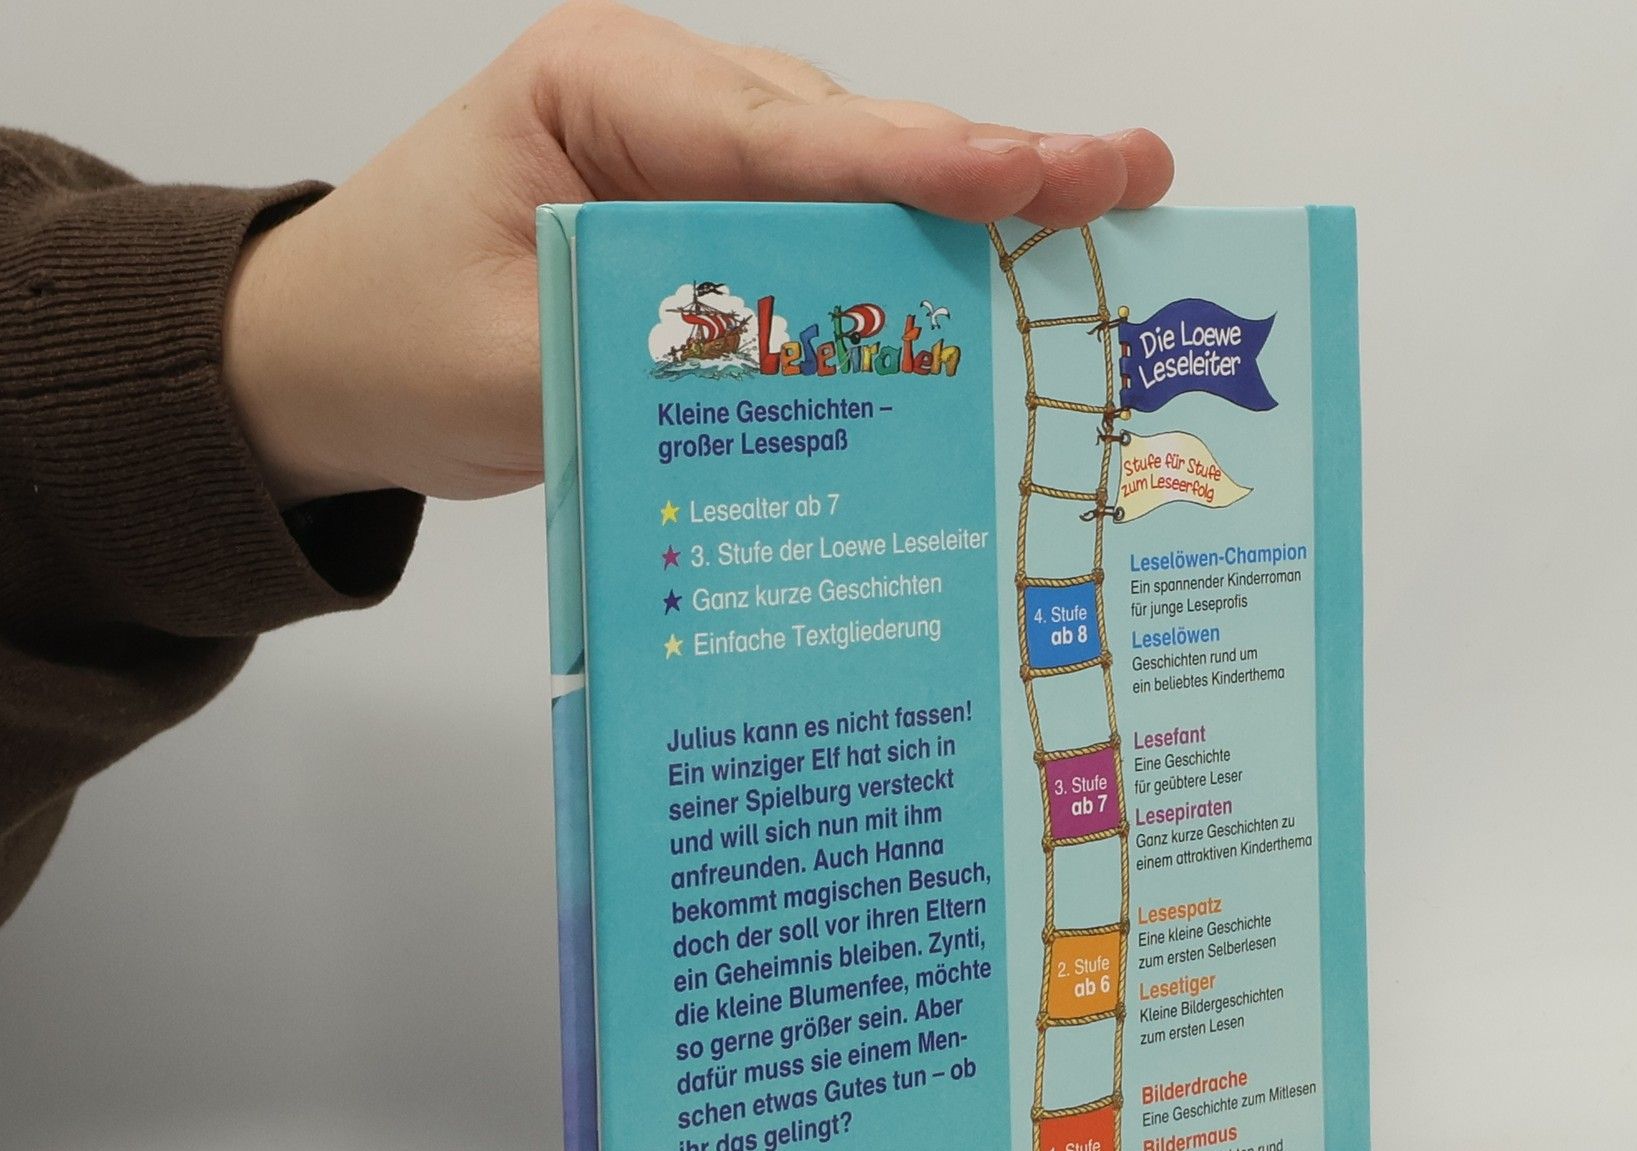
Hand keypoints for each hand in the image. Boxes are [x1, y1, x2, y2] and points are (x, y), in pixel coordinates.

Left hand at [223, 1, 1174, 504]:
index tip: (1035, 176)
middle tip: (1126, 179)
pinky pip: (828, 251)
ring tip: (1098, 233)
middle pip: (850, 144)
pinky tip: (1001, 299)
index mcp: (602, 90)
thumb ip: (651, 365)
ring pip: (857, 194)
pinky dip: (906, 283)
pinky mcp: (713, 235)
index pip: (783, 133)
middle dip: (991, 172)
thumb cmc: (384, 336)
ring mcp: (696, 168)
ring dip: (967, 230)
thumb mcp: (507, 367)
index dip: (919, 164)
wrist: (322, 359)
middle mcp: (666, 108)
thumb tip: (807, 386)